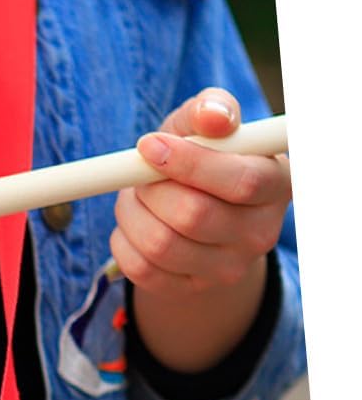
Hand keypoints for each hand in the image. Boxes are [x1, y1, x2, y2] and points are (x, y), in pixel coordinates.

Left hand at [111, 88, 290, 372]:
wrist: (195, 209)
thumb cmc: (203, 155)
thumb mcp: (206, 125)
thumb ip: (212, 110)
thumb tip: (214, 117)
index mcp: (276, 184)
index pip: (241, 181)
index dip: (188, 163)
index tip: (149, 145)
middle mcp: (261, 233)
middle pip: (193, 216)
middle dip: (151, 189)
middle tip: (140, 173)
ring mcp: (228, 268)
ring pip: (160, 245)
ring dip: (131, 213)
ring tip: (135, 196)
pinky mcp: (190, 289)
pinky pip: (140, 268)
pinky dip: (123, 240)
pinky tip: (134, 223)